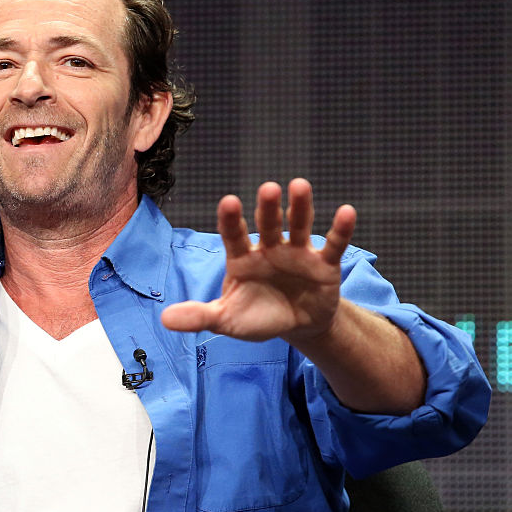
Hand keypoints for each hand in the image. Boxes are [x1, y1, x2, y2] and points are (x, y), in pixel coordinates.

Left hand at [161, 178, 354, 342]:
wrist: (296, 325)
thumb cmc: (258, 316)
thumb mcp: (227, 320)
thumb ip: (200, 316)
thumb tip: (164, 319)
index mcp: (242, 258)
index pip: (234, 235)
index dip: (232, 220)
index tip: (229, 201)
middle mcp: (269, 249)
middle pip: (267, 224)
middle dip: (268, 208)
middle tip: (268, 188)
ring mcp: (297, 253)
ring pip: (298, 225)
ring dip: (300, 207)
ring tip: (300, 186)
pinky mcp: (324, 264)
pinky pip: (333, 245)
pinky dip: (340, 230)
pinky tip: (347, 211)